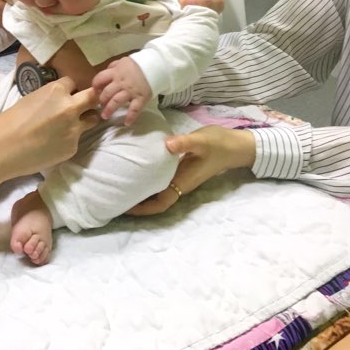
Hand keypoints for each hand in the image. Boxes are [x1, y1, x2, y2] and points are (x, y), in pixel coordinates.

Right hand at [0, 78, 99, 196]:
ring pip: (93, 119)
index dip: (68, 89)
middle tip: (84, 105)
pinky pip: (77, 139)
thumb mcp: (30, 99)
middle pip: (93, 97)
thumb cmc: (9, 122)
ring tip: (71, 125)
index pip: (73, 82)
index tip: (64, 95)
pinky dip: (69, 140)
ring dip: (86, 119)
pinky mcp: (72, 147)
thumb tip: (58, 101)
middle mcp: (70, 107)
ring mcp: (74, 129)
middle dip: (90, 100)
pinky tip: (53, 144)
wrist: (1, 150)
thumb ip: (50, 98)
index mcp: (56, 91)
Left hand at [91, 57, 151, 124]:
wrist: (156, 66)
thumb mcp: (123, 61)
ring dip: (110, 109)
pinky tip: (126, 123)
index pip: (100, 78)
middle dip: (101, 100)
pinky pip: (135, 109)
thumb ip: (113, 67)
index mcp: (115, 72)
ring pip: (117, 101)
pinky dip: (131, 117)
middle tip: (100, 105)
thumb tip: (105, 73)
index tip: (95, 90)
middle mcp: (121, 82)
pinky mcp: (141, 98)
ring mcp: (131, 91)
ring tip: (105, 116)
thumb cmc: (137, 65)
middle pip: (107, 92)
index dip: (95, 85)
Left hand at [127, 125, 256, 215]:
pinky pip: (161, 179)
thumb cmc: (219, 144)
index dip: (143, 209)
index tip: (125, 207)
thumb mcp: (202, 140)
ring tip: (121, 185)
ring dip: (142, 192)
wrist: (235, 145)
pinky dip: (149, 179)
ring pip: (158, 191)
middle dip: (137, 203)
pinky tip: (138, 169)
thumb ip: (185, 142)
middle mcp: (180, 183)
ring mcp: (180, 177)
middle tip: (114, 196)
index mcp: (183, 181)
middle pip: (156, 201)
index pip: (161, 203)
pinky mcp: (181, 169)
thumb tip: (167, 145)